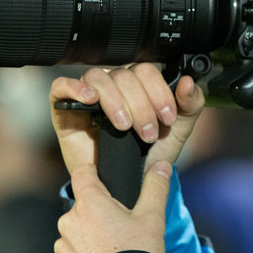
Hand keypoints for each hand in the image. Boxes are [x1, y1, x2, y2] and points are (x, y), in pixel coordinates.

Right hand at [49, 63, 204, 172]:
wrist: (128, 182)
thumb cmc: (149, 152)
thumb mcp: (178, 129)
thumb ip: (191, 104)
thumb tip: (187, 82)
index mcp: (139, 83)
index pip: (146, 70)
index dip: (158, 91)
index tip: (167, 118)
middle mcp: (113, 84)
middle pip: (124, 76)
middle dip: (141, 106)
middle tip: (147, 133)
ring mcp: (88, 94)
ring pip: (99, 78)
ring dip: (115, 101)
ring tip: (123, 127)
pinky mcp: (65, 108)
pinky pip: (62, 86)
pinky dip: (75, 88)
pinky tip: (90, 100)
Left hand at [52, 156, 170, 252]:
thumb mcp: (152, 218)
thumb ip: (155, 187)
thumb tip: (162, 164)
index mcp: (89, 203)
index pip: (82, 172)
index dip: (93, 172)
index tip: (103, 178)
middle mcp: (68, 222)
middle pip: (82, 207)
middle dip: (97, 213)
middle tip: (120, 228)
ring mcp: (62, 248)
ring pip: (76, 233)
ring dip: (89, 238)